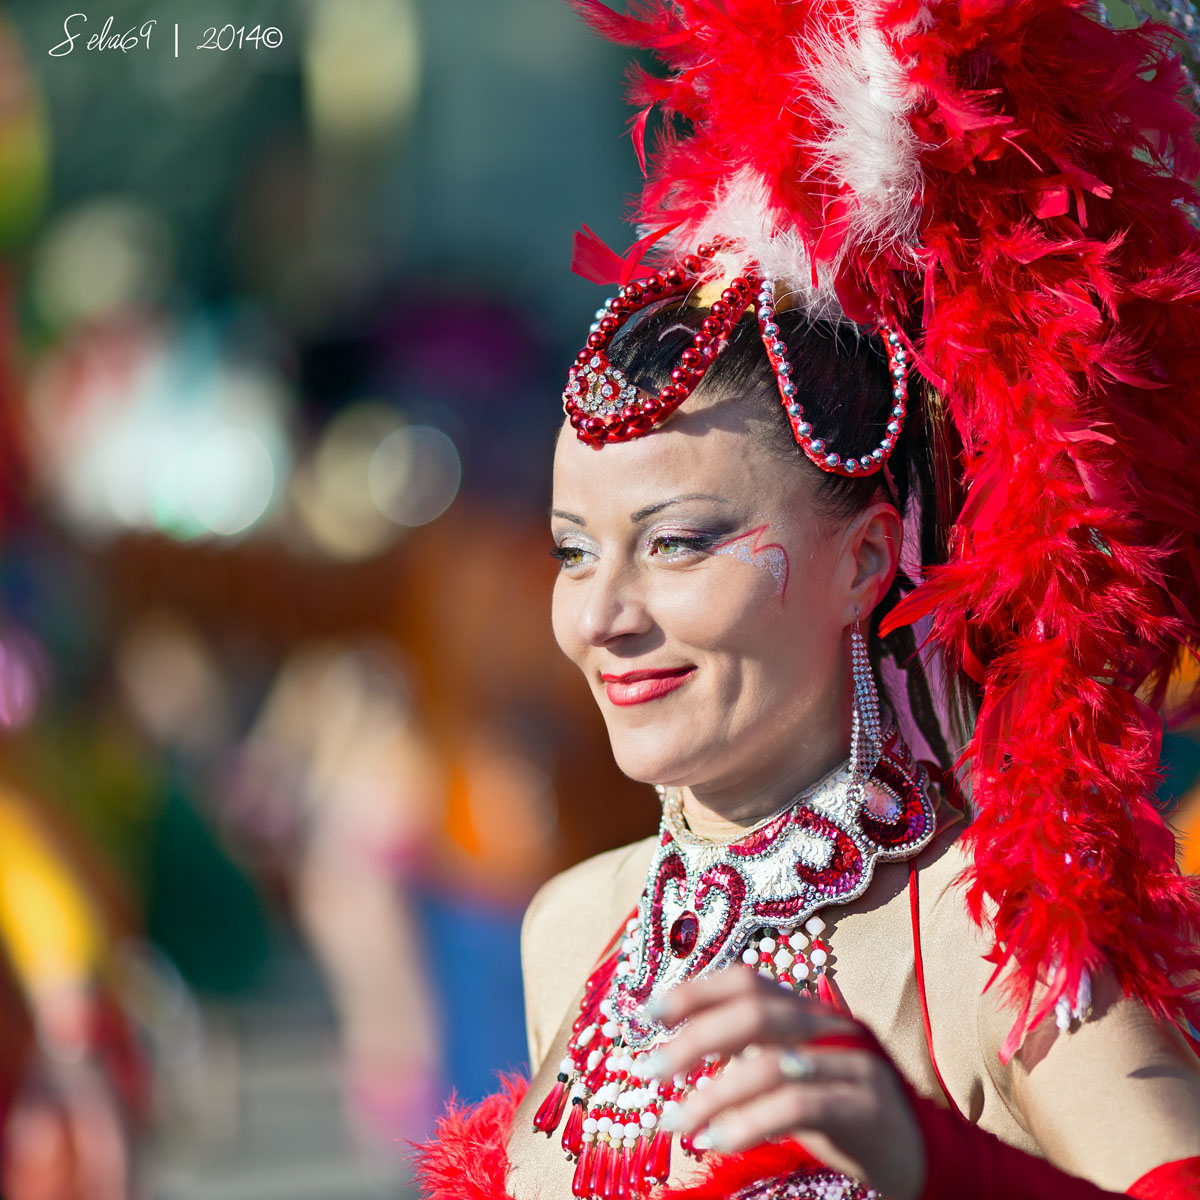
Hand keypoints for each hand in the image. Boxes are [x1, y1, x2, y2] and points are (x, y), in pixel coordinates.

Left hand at [646, 968, 925, 1199]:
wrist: (923, 1156)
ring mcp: (852, 1063)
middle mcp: (830, 1026)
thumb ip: (750, 1055)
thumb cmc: (843, 1113)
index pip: (748, 982)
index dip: (697, 990)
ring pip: (770, 1063)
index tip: (650, 1012)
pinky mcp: (866, 1108)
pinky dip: (748, 1122)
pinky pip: (798, 1105)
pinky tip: (716, 1139)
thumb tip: (680, 1050)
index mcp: (809, 1011)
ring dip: (711, 1093)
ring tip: (675, 1121)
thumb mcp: (793, 1075)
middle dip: (694, 1039)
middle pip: (754, 1013)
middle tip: (650, 1070)